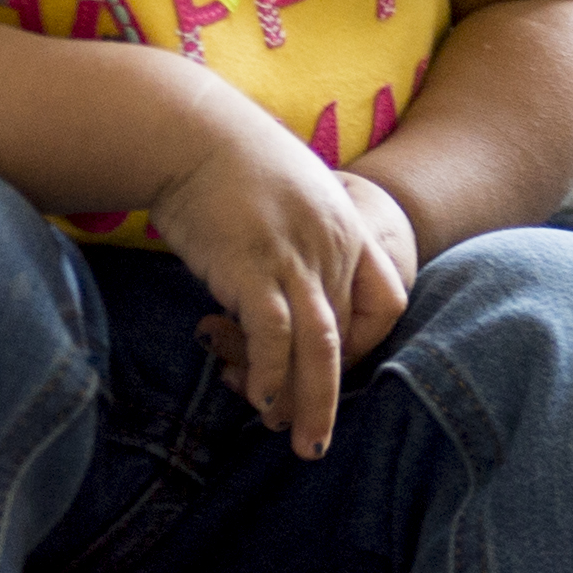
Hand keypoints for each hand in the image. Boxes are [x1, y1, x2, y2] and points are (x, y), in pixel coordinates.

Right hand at [200, 171, 420, 419]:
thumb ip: (294, 234)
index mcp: (345, 225)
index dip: (365, 341)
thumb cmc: (222, 157)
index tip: (331, 364)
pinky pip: (273, 334)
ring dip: (311, 401)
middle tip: (315, 440)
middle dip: (329, 392)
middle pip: (346, 334)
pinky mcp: (252, 267)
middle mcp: (330, 245)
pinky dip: (271, 373)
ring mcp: (294, 257)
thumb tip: (276, 280)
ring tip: (299, 443)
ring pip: (320, 346)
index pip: (386, 299)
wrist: (185, 129)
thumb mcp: (283, 190)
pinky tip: (258, 398)